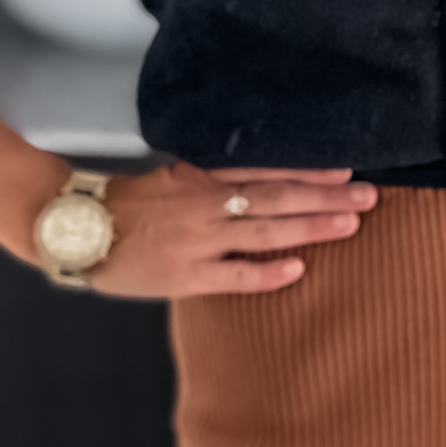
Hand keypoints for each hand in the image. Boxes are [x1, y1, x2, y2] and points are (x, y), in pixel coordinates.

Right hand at [93, 161, 376, 299]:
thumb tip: (262, 174)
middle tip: (369, 196)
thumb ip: (212, 177)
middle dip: (325, 198)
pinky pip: (233, 276)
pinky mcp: (186, 276)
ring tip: (349, 224)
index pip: (264, 170)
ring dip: (309, 227)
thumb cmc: (129, 205)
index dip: (307, 171)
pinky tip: (299, 268)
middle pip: (275, 198)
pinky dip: (266, 273)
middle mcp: (205, 204)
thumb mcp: (172, 177)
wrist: (77, 230)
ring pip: (263, 232)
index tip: (345, 169)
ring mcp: (197, 241)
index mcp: (200, 177)